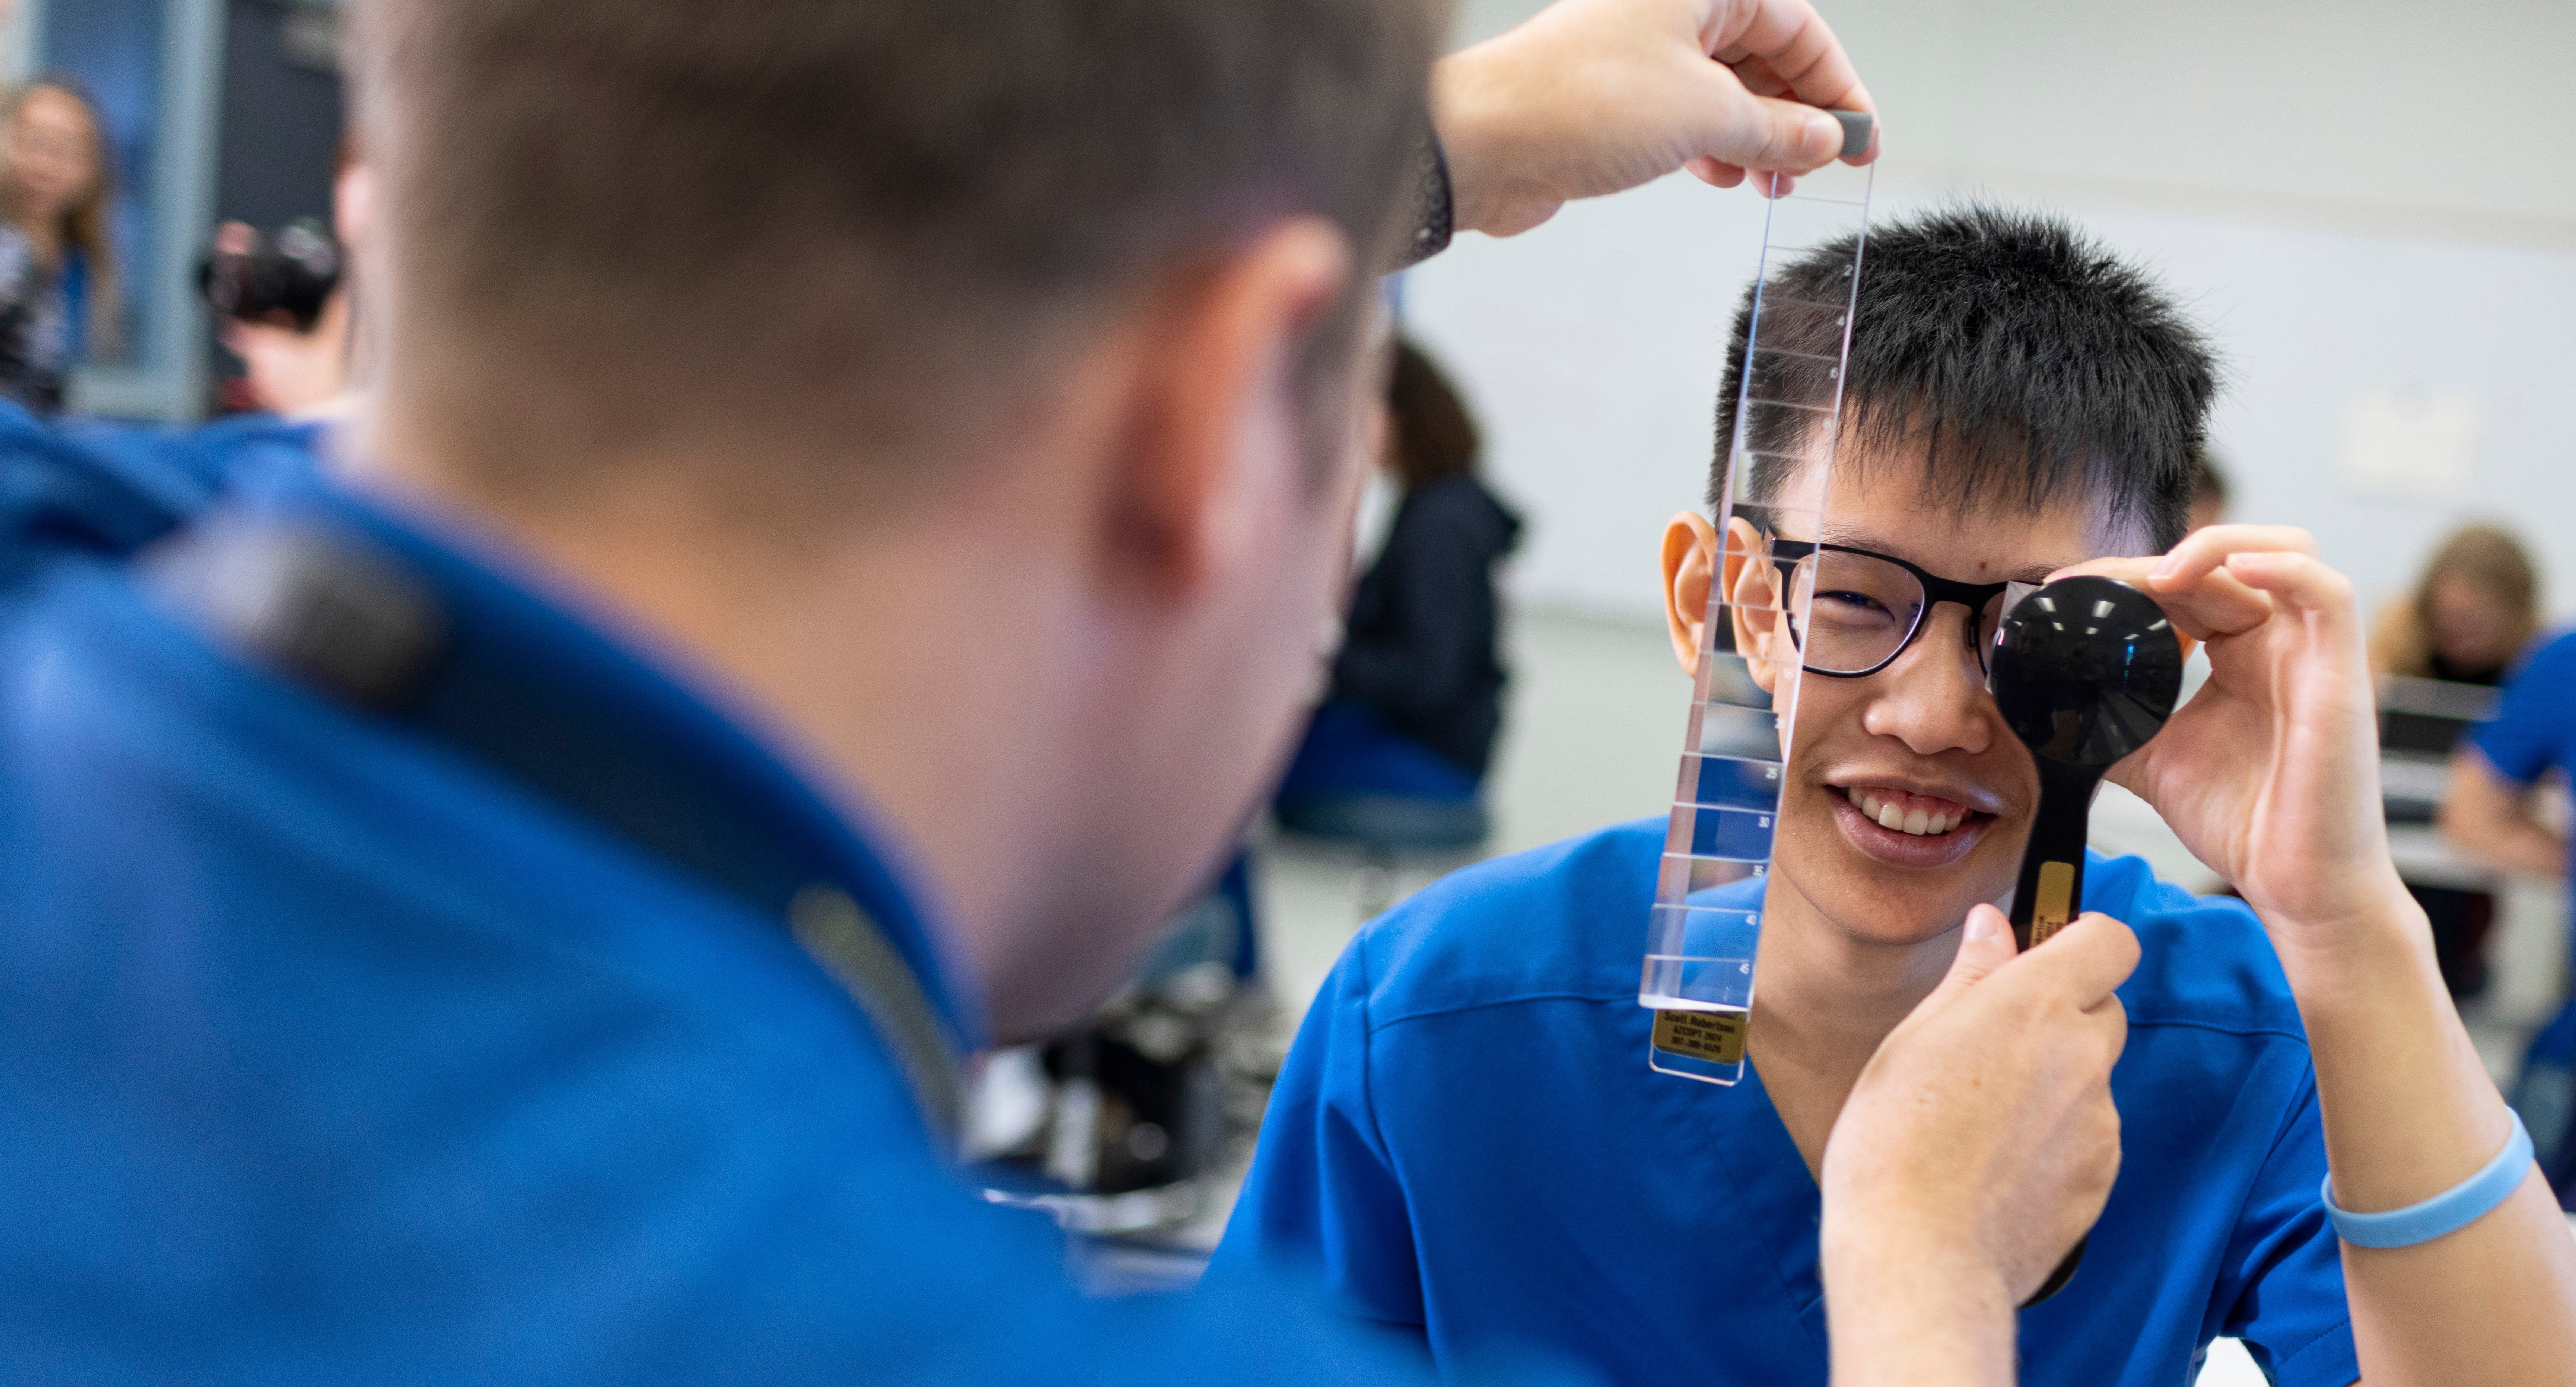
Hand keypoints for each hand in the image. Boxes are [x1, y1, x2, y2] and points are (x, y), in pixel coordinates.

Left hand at [1433, 0, 1876, 237]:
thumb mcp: (1707, 114)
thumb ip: (1775, 128)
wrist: (1486, 143)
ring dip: (1756, 140)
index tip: (1861, 137)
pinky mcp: (1612, 101)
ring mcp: (1637, 55)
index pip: (1795, 24)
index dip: (1836, 84)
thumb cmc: (1581, 102)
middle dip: (1796, 115)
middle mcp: (1667, 10)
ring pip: (1722, 92)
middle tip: (1821, 167)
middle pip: (1760, 56)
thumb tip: (1823, 139)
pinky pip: (1683, 118)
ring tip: (1772, 185)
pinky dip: (1712, 149)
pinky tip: (1725, 179)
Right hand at [1822, 906, 2132, 1318]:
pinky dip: (2056, 1140)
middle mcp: (2082, 1056)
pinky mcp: (2101, 1176)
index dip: (2082, 940)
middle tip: (1996, 1046)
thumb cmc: (1894, 1143)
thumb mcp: (1915, 1039)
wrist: (1920, 1255)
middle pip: (2104, 1008)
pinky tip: (1998, 1164)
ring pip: (2091, 1078)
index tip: (2049, 952)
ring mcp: (2100, 1121)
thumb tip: (1993, 925)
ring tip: (1981, 1123)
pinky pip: (2089, 1137)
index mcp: (2034, 1006)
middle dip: (2063, 1014)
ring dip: (2053, 1083)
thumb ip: (1970, 976)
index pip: (2109, 941)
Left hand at [2053, 527, 2414, 963]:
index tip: (2065, 590)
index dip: (2126, 576)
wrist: (2296, 886)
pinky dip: (2280, 566)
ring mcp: (2313, 652)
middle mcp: (2279, 643)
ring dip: (2214, 547)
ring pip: (2282, 551)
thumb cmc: (2245, 824)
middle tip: (2086, 581)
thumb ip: (2113, 722)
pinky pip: (2327, 592)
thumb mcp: (2154, 760)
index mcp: (2239, 654)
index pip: (2185, 585)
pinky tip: (2230, 570)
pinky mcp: (2341, 672)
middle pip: (2219, 563)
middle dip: (2147, 562)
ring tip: (2155, 574)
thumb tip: (2049, 711)